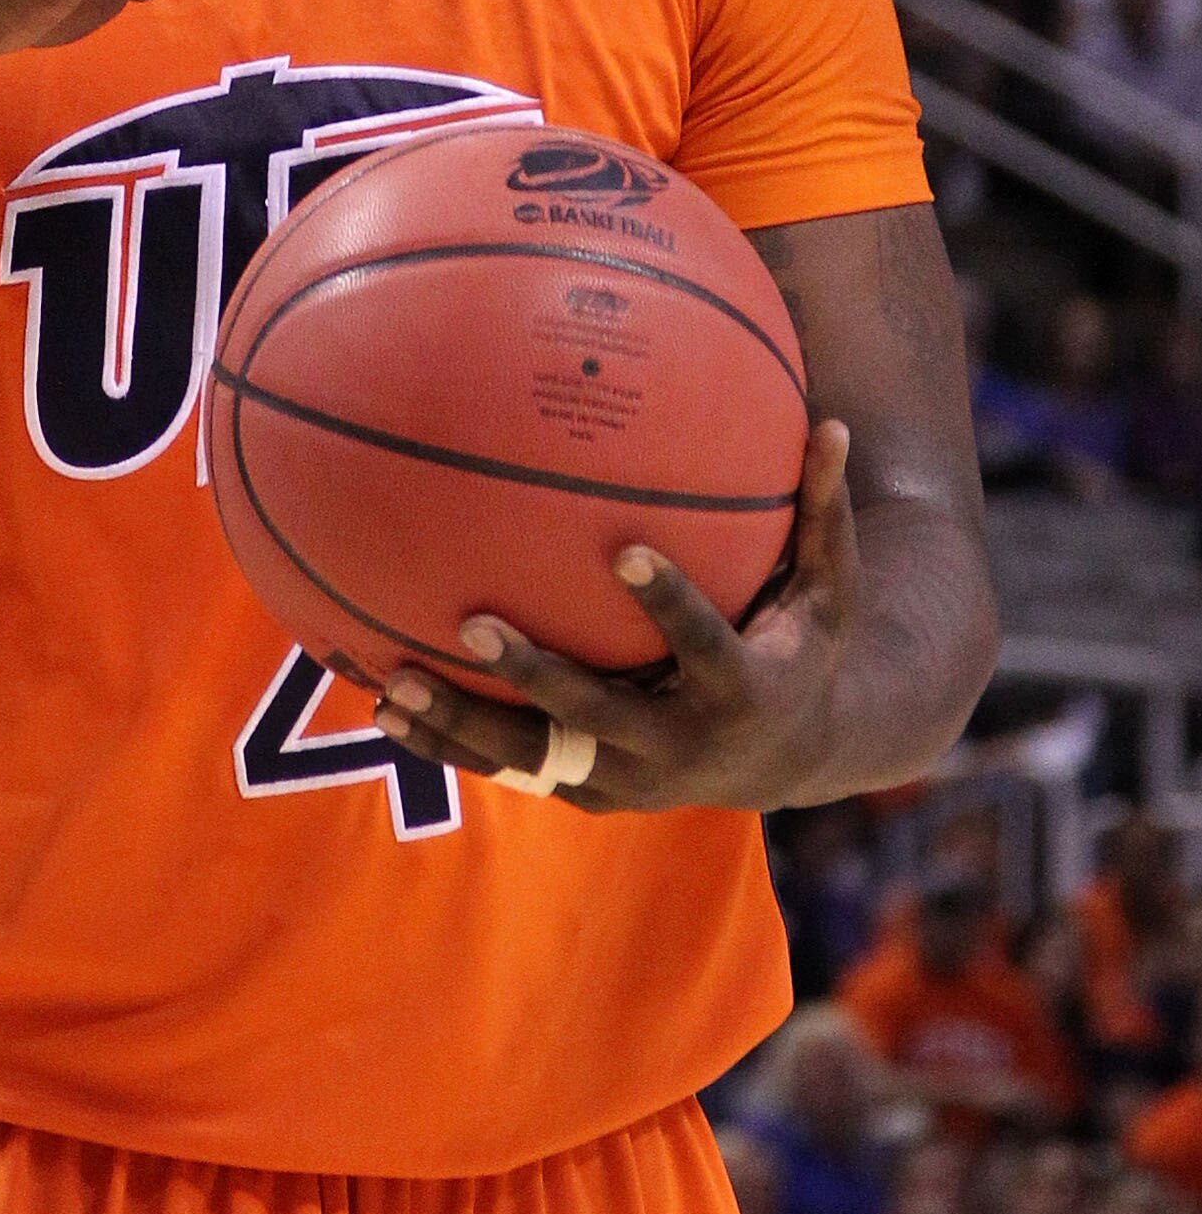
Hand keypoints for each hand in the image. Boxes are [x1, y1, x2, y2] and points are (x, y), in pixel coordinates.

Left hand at [373, 421, 859, 813]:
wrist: (794, 756)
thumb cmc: (803, 644)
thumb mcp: (829, 588)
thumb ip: (823, 511)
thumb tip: (833, 421)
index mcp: (740, 687)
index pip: (702, 644)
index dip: (667, 602)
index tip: (623, 549)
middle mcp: (679, 746)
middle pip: (595, 716)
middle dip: (535, 673)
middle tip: (474, 621)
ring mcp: (628, 778)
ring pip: (532, 759)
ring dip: (459, 724)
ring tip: (390, 683)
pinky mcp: (588, 792)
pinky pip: (509, 769)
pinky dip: (445, 743)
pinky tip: (380, 702)